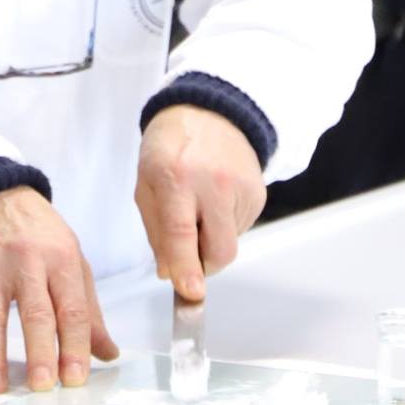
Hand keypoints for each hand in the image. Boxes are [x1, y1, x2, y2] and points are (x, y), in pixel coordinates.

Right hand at [0, 187, 116, 393]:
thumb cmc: (38, 234)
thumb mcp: (72, 261)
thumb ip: (88, 311)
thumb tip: (107, 354)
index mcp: (61, 258)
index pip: (72, 308)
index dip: (75, 346)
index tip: (75, 378)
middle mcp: (26, 260)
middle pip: (34, 312)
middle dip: (39, 352)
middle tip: (41, 386)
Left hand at [135, 104, 265, 302]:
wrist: (210, 112)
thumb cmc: (170, 147)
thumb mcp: (146, 184)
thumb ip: (155, 231)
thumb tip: (169, 273)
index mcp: (176, 178)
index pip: (182, 232)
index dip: (186, 267)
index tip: (191, 293)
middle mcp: (213, 183)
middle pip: (219, 250)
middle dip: (203, 266)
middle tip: (188, 253)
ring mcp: (241, 188)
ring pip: (230, 243)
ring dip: (212, 240)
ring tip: (200, 207)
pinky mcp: (259, 193)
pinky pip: (241, 228)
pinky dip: (225, 225)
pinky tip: (216, 200)